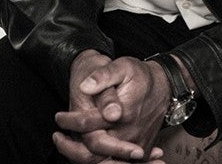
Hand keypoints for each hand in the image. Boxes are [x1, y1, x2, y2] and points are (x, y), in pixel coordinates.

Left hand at [55, 55, 170, 161]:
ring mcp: (136, 144)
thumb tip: (85, 86)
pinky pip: (118, 162)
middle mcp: (129, 134)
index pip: (89, 125)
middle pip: (95, 151)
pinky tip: (86, 151)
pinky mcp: (141, 149)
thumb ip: (103, 76)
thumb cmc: (141, 75)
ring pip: (105, 161)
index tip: (58, 116)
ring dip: (83, 156)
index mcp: (123, 114)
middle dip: (71, 147)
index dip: (70, 121)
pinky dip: (101, 160)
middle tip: (57, 137)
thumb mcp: (123, 67)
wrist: (164, 86)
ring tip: (65, 144)